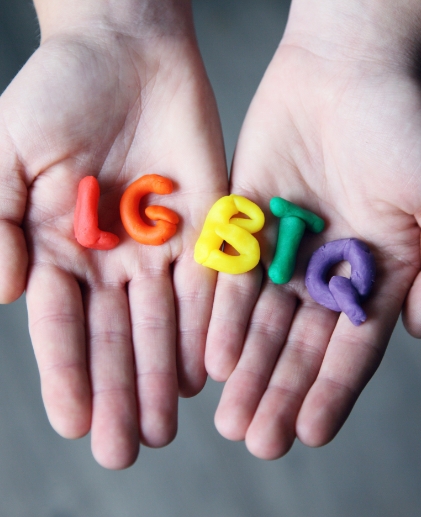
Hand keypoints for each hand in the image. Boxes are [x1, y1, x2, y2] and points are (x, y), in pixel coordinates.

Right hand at [0, 0, 226, 468]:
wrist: (127, 52)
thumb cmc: (59, 92)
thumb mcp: (5, 151)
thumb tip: (2, 291)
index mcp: (58, 247)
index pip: (61, 324)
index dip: (67, 374)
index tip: (76, 423)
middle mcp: (111, 259)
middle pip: (115, 337)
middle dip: (121, 392)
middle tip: (128, 448)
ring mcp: (160, 247)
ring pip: (163, 324)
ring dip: (164, 375)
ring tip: (168, 426)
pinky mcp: (204, 228)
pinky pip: (206, 286)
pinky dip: (206, 327)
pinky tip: (207, 369)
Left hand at [205, 0, 420, 458]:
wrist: (348, 69)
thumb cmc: (401, 125)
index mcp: (376, 272)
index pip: (352, 347)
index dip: (331, 391)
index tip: (310, 434)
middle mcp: (327, 269)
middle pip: (299, 343)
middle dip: (279, 391)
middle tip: (256, 440)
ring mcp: (284, 248)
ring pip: (261, 319)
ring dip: (246, 367)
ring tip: (229, 416)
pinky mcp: (246, 222)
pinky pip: (231, 275)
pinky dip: (222, 315)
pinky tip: (211, 355)